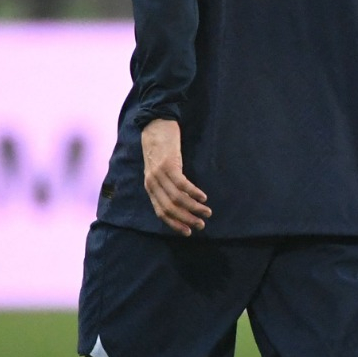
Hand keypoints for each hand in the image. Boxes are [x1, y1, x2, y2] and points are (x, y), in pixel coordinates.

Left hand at [141, 118, 210, 234]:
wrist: (155, 125)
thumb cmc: (160, 148)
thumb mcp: (158, 170)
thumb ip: (165, 185)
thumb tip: (180, 202)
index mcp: (150, 187)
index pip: (161, 212)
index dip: (175, 224)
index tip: (188, 231)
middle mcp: (153, 183)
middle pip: (170, 208)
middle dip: (187, 219)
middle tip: (201, 225)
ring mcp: (160, 174)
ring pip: (177, 198)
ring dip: (194, 208)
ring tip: (207, 212)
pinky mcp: (169, 164)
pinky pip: (182, 184)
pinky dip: (194, 193)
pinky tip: (204, 197)